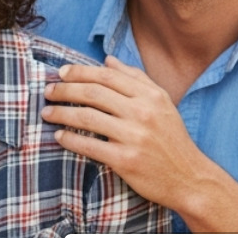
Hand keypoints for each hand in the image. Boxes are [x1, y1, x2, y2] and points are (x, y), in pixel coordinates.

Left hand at [41, 55, 216, 210]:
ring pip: (87, 118)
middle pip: (92, 93)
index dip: (80, 72)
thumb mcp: (162, 103)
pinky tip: (59, 135)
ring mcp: (134, 137)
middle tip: (48, 91)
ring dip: (61, 113)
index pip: (107, 75)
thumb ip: (136, 78)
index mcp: (150, 96)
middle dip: (64, 90)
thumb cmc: (172, 139)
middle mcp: (143, 113)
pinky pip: (89, 146)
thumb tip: (108, 59)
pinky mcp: (126, 160)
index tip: (61, 73)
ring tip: (46, 113)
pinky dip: (69, 139)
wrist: (191, 179)